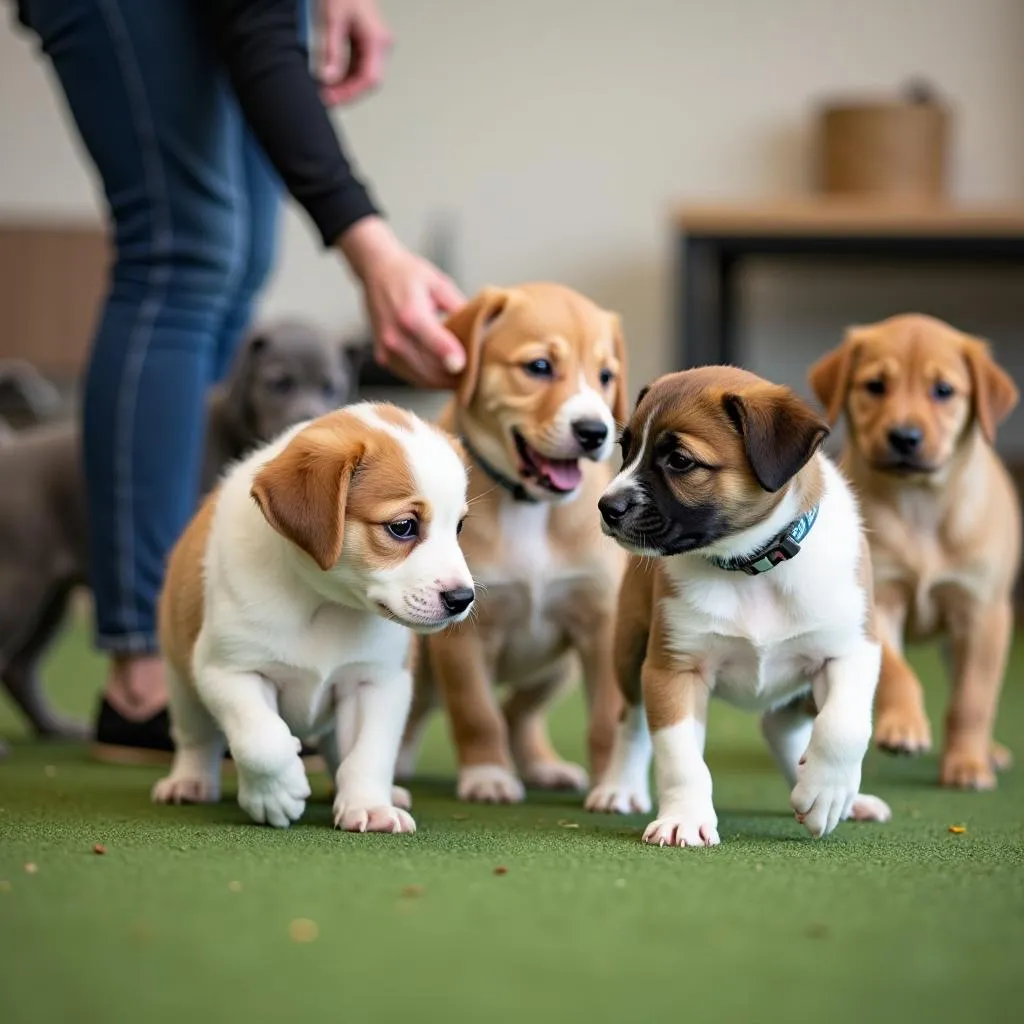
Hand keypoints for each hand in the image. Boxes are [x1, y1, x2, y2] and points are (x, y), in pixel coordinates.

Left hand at [317, 0, 392, 106]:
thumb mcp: (333, 20)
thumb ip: (332, 52)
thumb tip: (329, 79)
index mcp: (378, 41)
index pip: (370, 79)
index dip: (351, 94)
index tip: (332, 99)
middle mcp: (381, 45)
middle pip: (368, 81)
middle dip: (348, 93)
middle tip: (326, 97)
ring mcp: (375, 46)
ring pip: (363, 77)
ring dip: (346, 86)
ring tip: (326, 90)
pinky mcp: (367, 44)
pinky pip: (359, 67)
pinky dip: (345, 76)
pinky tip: (331, 78)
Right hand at [339, 217, 466, 388]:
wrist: (376, 270)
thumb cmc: (409, 274)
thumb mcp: (439, 284)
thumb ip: (459, 309)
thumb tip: (481, 330)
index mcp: (411, 315)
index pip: (437, 346)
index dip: (457, 361)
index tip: (472, 369)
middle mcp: (395, 336)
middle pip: (431, 370)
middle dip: (455, 377)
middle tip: (477, 377)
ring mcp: (386, 349)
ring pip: (421, 379)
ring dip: (443, 382)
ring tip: (463, 379)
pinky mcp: (383, 357)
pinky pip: (410, 377)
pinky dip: (428, 379)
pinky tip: (443, 374)